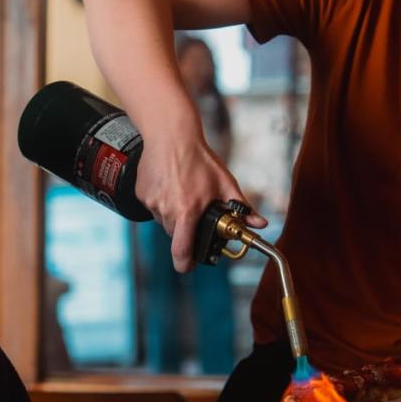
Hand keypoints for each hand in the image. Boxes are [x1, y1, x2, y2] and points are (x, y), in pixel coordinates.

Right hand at [137, 131, 265, 270]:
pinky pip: (153, 207)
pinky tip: (169, 185)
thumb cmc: (199, 158)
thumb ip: (242, 208)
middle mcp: (167, 210)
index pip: (182, 250)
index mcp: (187, 211)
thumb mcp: (225, 183)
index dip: (185, 263)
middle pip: (175, 235)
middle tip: (194, 211)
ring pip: (164, 220)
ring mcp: (151, 202)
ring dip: (173, 215)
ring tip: (182, 192)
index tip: (188, 265)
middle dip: (186, 229)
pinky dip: (161, 202)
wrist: (170, 135)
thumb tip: (260, 224)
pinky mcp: (141, 194)